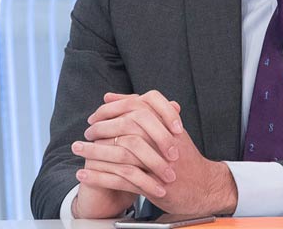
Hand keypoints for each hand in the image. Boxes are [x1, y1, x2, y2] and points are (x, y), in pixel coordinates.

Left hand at [73, 92, 237, 215]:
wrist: (204, 187)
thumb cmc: (183, 158)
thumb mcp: (168, 130)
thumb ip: (142, 112)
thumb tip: (112, 96)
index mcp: (167, 124)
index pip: (136, 107)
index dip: (112, 110)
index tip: (96, 116)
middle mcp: (164, 140)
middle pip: (126, 127)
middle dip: (101, 129)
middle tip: (86, 134)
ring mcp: (160, 162)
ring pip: (120, 153)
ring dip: (94, 151)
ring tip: (78, 150)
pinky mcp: (154, 184)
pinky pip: (120, 178)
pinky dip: (99, 176)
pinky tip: (84, 173)